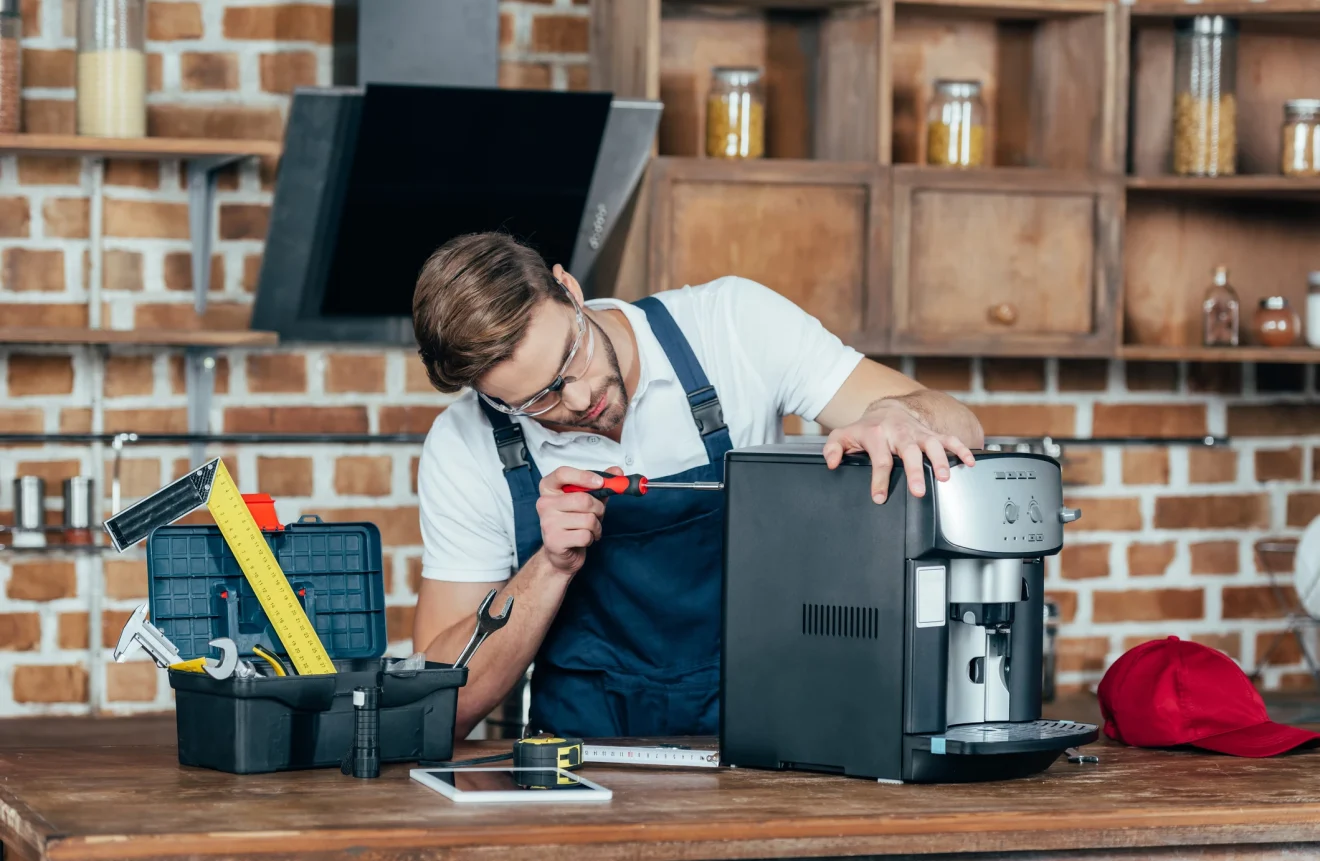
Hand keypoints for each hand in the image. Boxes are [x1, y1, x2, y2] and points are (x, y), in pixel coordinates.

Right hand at [535, 465, 622, 574]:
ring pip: (588, 519)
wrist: (561, 552)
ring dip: (596, 526)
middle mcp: (544, 503)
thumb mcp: (588, 499)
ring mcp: (547, 523)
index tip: (600, 482)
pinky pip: (585, 536)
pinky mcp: (554, 541)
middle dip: (598, 509)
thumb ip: (601, 484)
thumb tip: (617, 471)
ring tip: (589, 529)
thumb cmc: (574, 521)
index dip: (584, 476)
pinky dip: (591, 538)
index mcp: (548, 488)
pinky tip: (583, 539)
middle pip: (583, 499)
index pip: (562, 473)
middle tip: (597, 515)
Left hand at [823, 399, 975, 502]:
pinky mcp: (932, 433)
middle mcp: (900, 433)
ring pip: (932, 444)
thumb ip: (833, 448)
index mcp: (877, 435)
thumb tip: (831, 462)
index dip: (879, 480)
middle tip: (919, 490)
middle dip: (915, 471)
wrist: (887, 410)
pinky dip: (961, 449)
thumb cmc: (866, 429)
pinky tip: (969, 463)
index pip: (879, 459)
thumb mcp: (843, 436)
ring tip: (945, 477)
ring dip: (940, 460)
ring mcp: (918, 433)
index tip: (880, 497)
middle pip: (909, 452)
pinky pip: (949, 439)